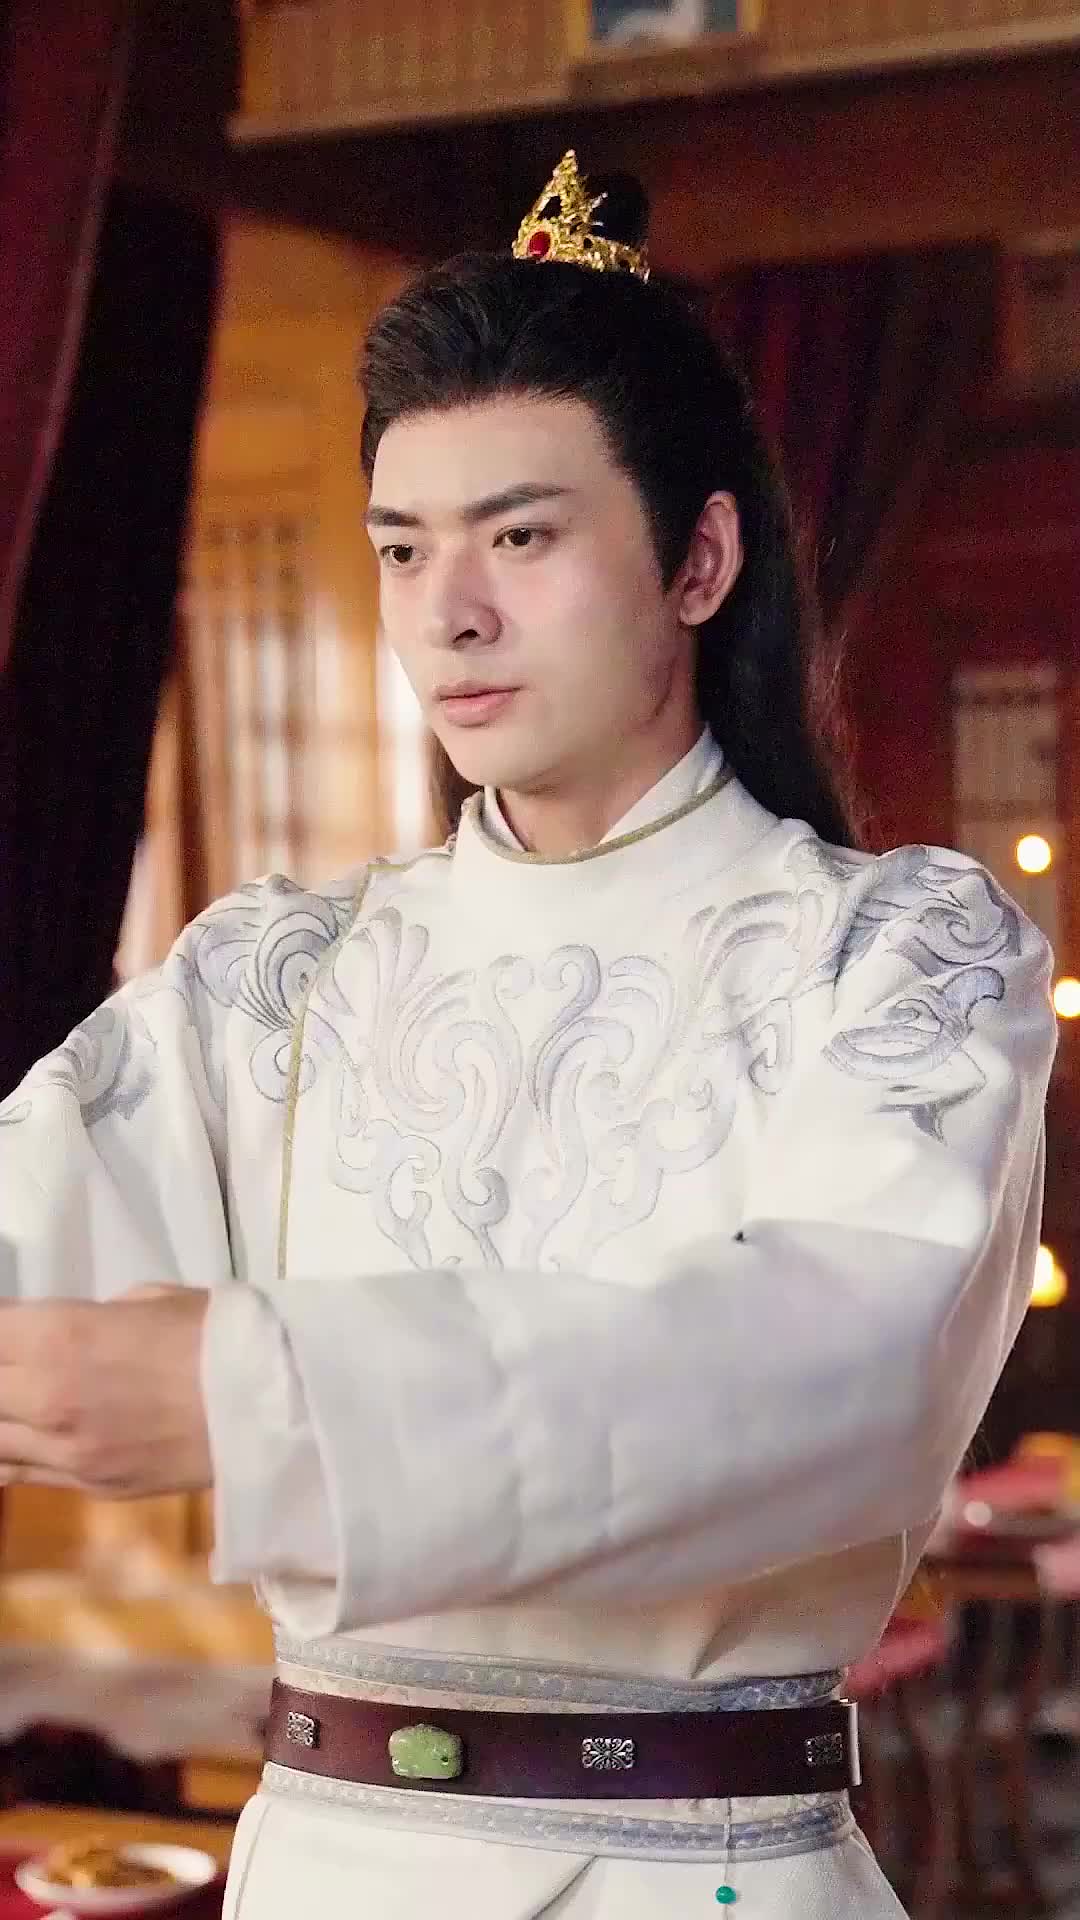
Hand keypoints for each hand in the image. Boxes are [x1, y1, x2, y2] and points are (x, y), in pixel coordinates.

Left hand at [0, 1288, 211, 1494]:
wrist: (271, 1404)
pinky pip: (19, 1472)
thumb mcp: (147, 1300)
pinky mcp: (88, 1487)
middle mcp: (47, 1398)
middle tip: (15, 1359)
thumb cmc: (216, 1333)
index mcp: (61, 1337)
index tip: (9, 1327)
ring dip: (2, 1412)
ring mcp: (65, 1452)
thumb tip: (71, 1333)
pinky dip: (8, 1453)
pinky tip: (18, 1435)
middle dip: (0, 1366)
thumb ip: (93, 1319)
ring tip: (19, 1400)